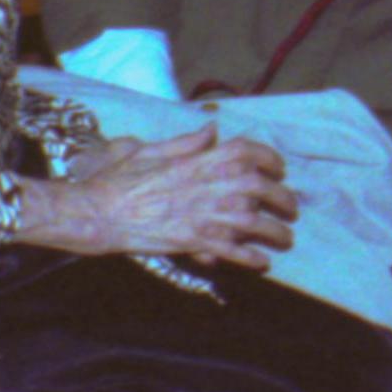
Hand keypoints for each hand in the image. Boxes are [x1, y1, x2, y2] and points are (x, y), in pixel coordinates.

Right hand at [23, 126, 297, 265]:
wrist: (101, 213)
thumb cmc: (119, 180)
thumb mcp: (148, 150)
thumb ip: (184, 142)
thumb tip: (210, 129)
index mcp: (198, 160)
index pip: (246, 151)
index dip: (268, 157)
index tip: (277, 168)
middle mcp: (209, 186)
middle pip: (262, 188)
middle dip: (283, 198)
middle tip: (290, 207)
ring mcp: (205, 216)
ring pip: (257, 225)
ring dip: (276, 232)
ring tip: (283, 238)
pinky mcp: (198, 243)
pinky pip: (236, 253)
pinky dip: (253, 259)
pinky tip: (261, 262)